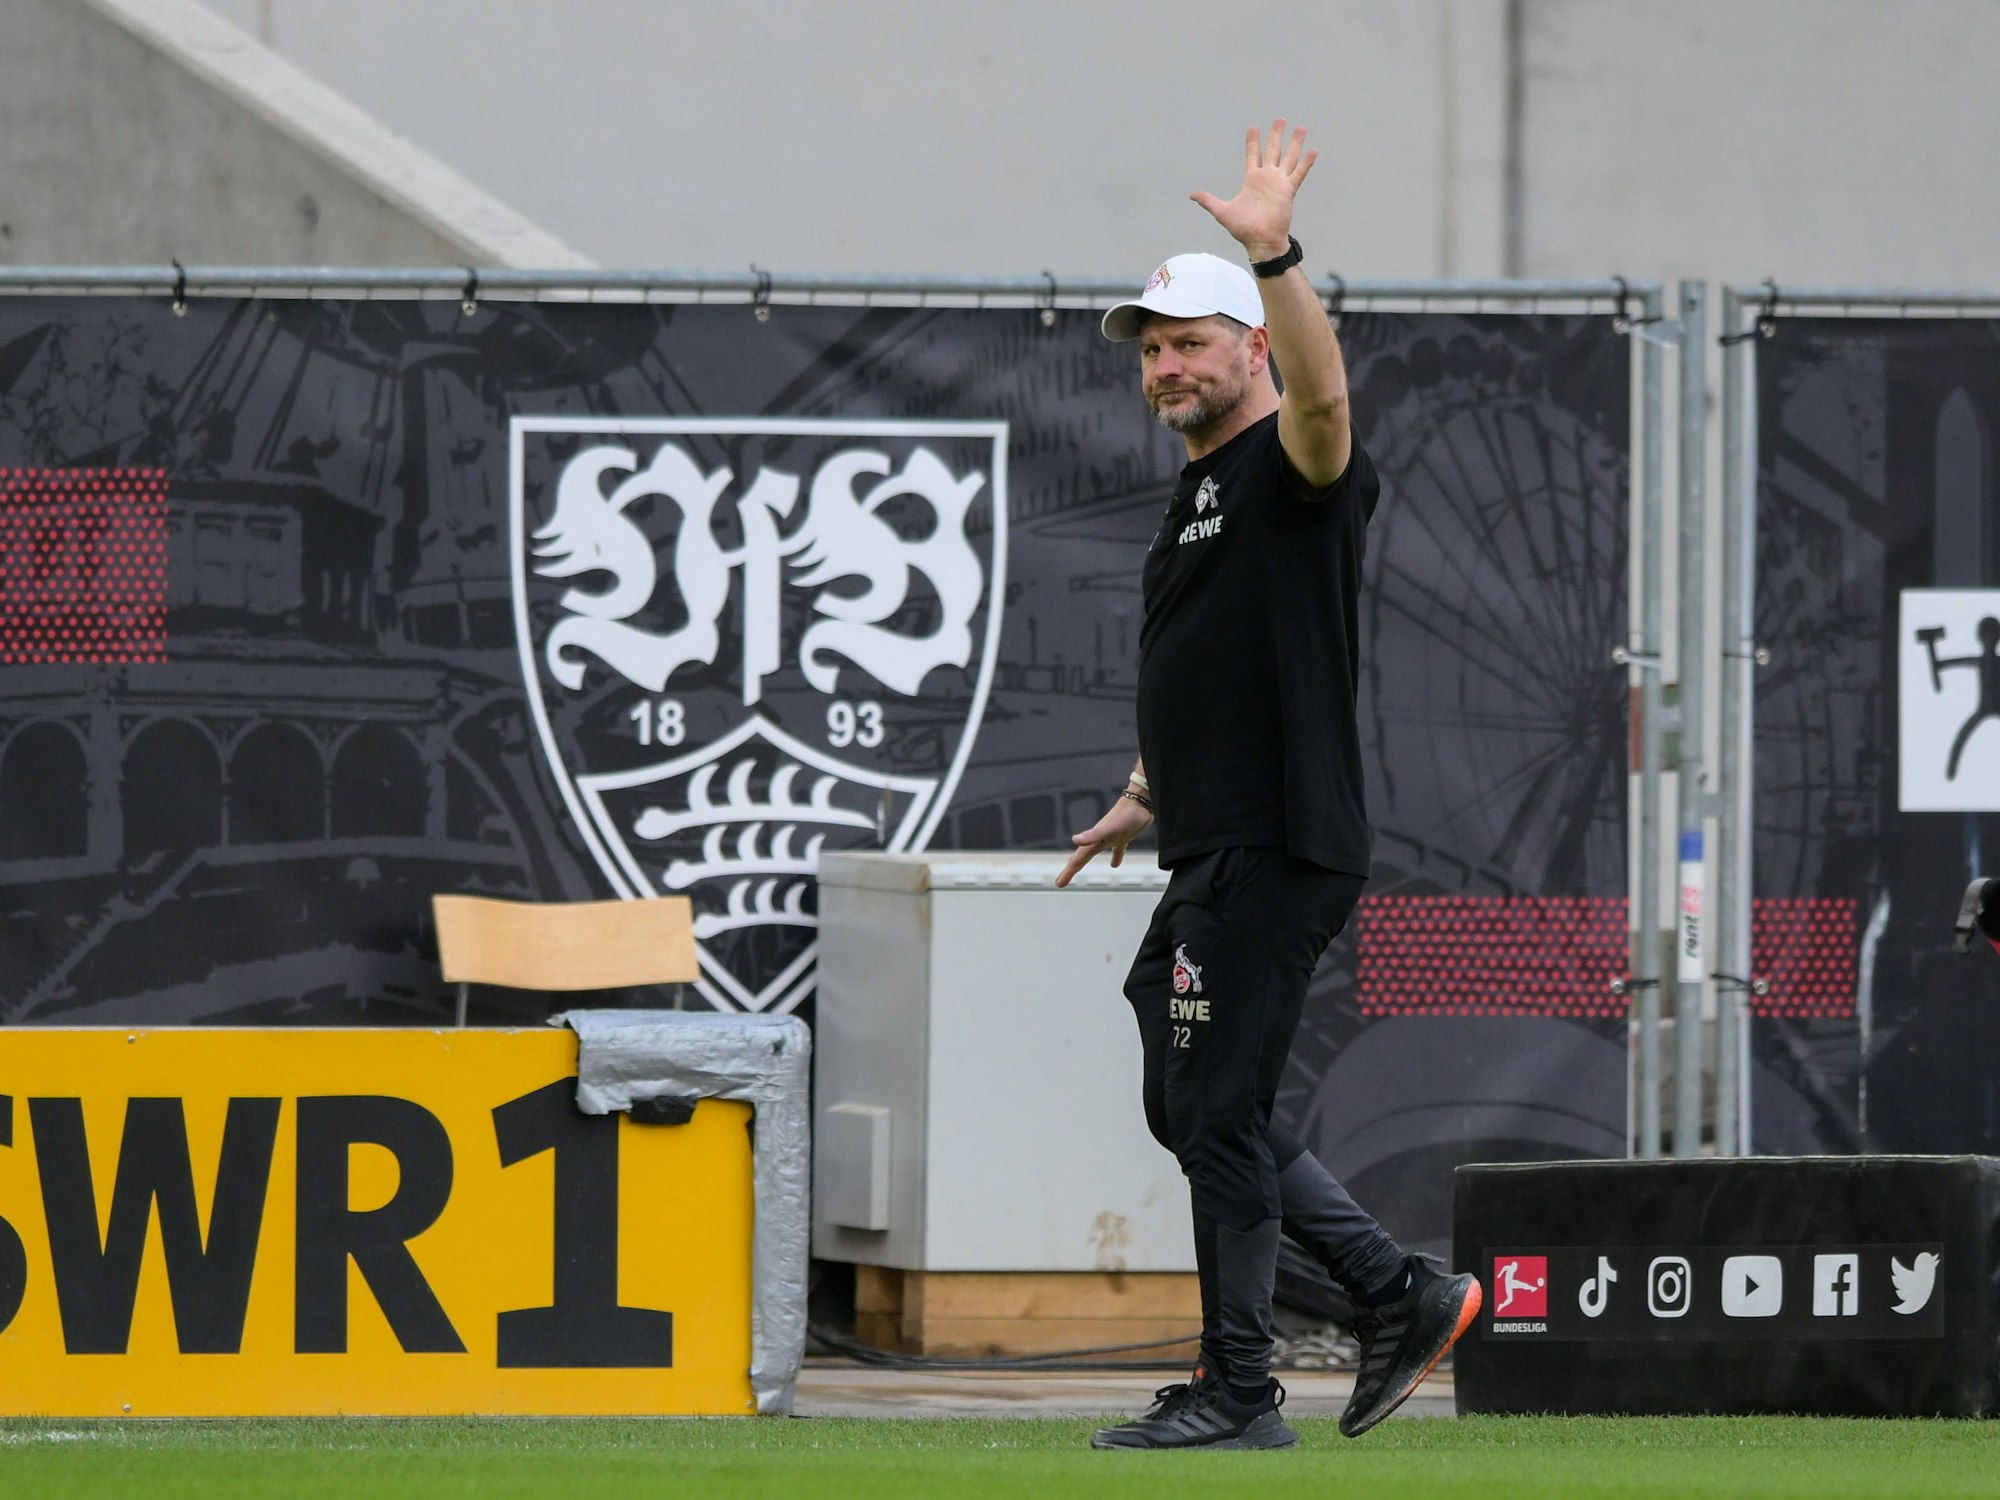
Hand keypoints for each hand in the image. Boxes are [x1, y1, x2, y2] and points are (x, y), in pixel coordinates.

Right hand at [1054, 795, 1153, 887]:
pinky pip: (1116, 849)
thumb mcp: (1109, 828)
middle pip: (1081, 858)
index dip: (1068, 873)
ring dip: (1084, 862)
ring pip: (1093, 853)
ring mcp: (1110, 838)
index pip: (1077, 860)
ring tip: (1077, 868)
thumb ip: (1092, 835)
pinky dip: (1115, 857)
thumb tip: (1074, 840)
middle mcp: (1099, 840)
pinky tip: (1115, 865)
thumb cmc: (1126, 815)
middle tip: (1060, 882)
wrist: (1142, 801)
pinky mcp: (1123, 836)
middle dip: (1070, 870)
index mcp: (1094, 841)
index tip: (1058, 884)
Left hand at [1190, 119, 1316, 261]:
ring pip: (1289, 158)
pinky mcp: (1289, 191)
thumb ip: (1208, 201)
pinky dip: (1306, 163)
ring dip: (1295, 143)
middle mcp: (1267, 178)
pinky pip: (1299, 174)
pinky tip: (1313, 150)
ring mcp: (1280, 183)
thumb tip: (1192, 195)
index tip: (1254, 127)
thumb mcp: (1222, 212)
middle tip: (1279, 119)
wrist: (1261, 241)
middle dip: (1276, 135)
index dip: (1253, 141)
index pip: (1253, 154)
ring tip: (1301, 128)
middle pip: (1272, 150)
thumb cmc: (1243, 229)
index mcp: (1252, 179)